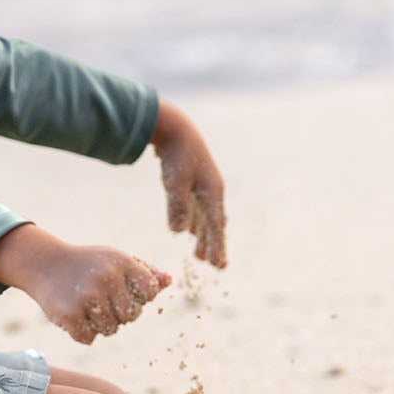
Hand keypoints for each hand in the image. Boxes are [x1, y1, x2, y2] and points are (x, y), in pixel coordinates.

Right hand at [0, 224, 171, 344]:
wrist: (45, 264)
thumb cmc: (89, 263)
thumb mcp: (117, 259)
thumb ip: (145, 270)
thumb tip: (169, 280)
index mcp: (122, 262)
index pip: (150, 292)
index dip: (139, 296)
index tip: (124, 290)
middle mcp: (106, 278)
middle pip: (131, 315)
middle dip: (120, 313)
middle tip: (104, 301)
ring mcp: (86, 297)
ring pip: (111, 329)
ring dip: (101, 324)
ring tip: (89, 307)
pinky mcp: (68, 315)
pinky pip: (88, 338)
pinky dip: (83, 332)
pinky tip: (76, 316)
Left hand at [152, 100, 227, 267]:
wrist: (174, 127)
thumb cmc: (176, 155)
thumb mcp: (175, 183)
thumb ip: (178, 208)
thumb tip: (180, 233)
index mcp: (212, 192)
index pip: (217, 226)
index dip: (218, 247)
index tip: (219, 266)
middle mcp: (211, 190)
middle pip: (214, 223)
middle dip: (213, 244)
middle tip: (213, 266)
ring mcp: (203, 185)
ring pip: (205, 217)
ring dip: (203, 236)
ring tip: (200, 254)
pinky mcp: (193, 181)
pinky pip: (198, 208)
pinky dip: (195, 222)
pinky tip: (190, 230)